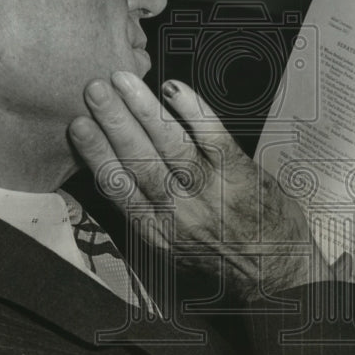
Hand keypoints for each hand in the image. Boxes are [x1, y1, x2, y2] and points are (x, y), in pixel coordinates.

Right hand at [67, 72, 332, 300]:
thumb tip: (113, 169)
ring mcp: (210, 192)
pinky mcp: (239, 175)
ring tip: (122, 80)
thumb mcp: (173, 248)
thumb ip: (145, 209)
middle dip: (113, 121)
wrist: (277, 273)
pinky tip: (173, 89)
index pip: (117, 187)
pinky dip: (192, 110)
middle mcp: (179, 213)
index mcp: (156, 232)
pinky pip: (212, 136)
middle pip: (138, 160)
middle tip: (94, 89)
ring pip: (170, 144)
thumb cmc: (223, 256)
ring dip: (143, 109)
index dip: (96, 154)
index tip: (77, 125)